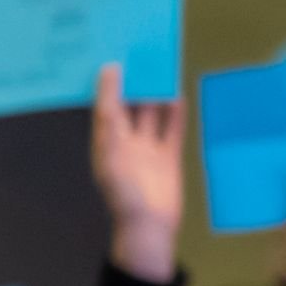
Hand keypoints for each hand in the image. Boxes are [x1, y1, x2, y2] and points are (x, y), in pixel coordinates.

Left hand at [88, 65, 183, 283]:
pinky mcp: (169, 159)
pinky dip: (176, 114)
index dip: (110, 84)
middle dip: (135, 84)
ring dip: (156, 95)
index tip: (116, 58)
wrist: (149, 228)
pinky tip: (179, 95)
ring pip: (152, 116)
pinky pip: (173, 131)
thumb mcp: (110, 153)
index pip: (107, 106)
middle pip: (130, 107)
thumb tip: (110, 85)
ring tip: (162, 70)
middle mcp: (126, 142)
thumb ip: (110, 118)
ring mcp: (148, 151)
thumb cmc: (124, 193)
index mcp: (106, 141)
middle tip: (141, 57)